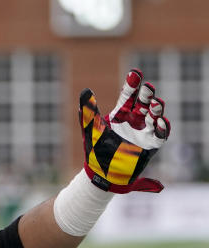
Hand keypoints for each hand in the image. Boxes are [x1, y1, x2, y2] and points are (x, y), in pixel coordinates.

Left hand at [79, 68, 170, 192]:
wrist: (102, 174)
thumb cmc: (95, 150)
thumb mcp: (91, 129)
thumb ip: (88, 111)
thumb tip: (85, 91)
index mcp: (120, 114)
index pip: (128, 96)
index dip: (132, 85)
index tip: (135, 73)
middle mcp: (134, 121)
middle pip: (144, 103)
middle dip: (146, 94)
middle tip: (147, 87)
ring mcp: (144, 132)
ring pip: (154, 116)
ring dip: (156, 108)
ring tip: (155, 103)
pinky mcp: (151, 145)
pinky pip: (160, 135)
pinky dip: (162, 128)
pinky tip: (160, 121)